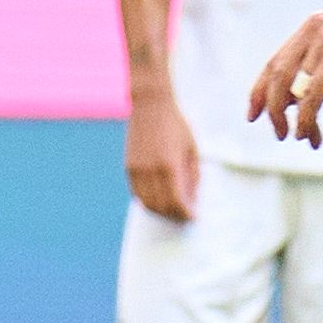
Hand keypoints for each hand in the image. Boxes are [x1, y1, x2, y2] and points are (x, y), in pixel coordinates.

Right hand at [123, 92, 198, 220]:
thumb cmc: (176, 124)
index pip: (177, 201)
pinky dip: (147, 201)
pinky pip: (136, 193)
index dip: (186, 213)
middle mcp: (150, 171)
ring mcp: (137, 170)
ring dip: (160, 211)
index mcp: (169, 166)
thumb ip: (192, 175)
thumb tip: (192, 199)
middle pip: (161, 206)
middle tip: (184, 216)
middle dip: (174, 215)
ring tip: (172, 210)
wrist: (150, 105)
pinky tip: (158, 199)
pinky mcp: (129, 167)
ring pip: (146, 203)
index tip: (193, 217)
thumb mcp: (191, 149)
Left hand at [249, 14, 322, 148]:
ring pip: (291, 90)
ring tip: (296, 138)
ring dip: (291, 120)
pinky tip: (308, 136)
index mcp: (315, 25)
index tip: (254, 114)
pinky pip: (309, 100)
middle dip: (269, 107)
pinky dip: (304, 122)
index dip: (260, 89)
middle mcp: (316, 29)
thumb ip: (320, 71)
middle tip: (274, 133)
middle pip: (276, 74)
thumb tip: (292, 100)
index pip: (277, 60)